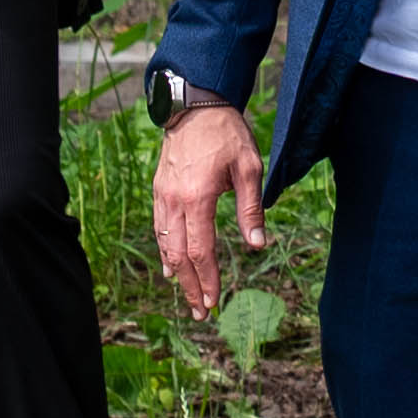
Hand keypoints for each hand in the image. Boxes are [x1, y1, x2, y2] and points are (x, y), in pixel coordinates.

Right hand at [153, 100, 268, 318]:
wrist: (196, 104)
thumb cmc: (227, 134)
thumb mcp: (248, 168)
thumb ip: (250, 210)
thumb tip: (257, 246)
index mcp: (197, 197)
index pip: (202, 250)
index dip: (208, 279)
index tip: (215, 301)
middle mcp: (175, 201)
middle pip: (179, 256)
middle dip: (190, 287)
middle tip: (201, 313)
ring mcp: (163, 196)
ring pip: (165, 245)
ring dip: (176, 274)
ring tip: (188, 296)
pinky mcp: (159, 190)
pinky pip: (159, 228)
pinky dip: (165, 252)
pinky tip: (170, 266)